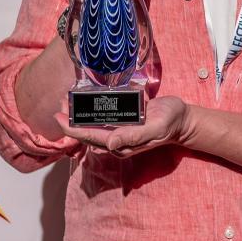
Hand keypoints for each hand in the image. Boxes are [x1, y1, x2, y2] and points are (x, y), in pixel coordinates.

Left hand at [54, 96, 188, 157]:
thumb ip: (134, 136)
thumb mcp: (155, 128)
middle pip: (89, 130)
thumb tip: (110, 144)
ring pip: (94, 122)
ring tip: (67, 98)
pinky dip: (93, 106)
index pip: (91, 137)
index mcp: (122, 144)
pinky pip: (105, 115)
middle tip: (60, 102)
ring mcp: (121, 129)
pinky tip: (86, 96)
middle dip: (72, 119)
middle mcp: (117, 138)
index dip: (73, 128)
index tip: (58, 117)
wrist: (182, 119)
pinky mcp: (125, 120)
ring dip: (80, 112)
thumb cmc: (170, 123)